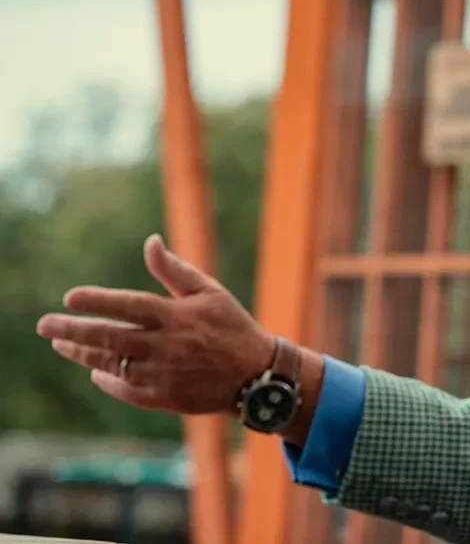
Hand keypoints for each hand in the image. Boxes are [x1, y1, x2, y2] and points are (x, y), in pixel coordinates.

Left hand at [36, 234, 274, 415]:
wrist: (256, 376)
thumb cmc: (232, 328)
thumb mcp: (210, 292)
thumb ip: (175, 270)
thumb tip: (150, 242)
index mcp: (177, 316)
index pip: (128, 305)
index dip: (97, 301)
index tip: (70, 297)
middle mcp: (167, 345)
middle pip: (110, 337)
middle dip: (73, 331)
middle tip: (45, 326)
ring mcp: (164, 373)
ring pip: (113, 363)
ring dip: (84, 354)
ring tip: (62, 344)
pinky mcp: (165, 397)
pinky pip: (126, 389)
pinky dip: (107, 380)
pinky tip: (95, 371)